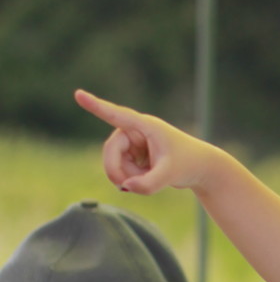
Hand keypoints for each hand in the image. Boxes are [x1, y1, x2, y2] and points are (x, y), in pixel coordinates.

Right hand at [74, 91, 215, 195]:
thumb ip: (149, 184)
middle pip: (111, 150)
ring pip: (114, 162)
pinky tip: (146, 179)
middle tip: (125, 187)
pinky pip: (121, 169)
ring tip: (149, 179)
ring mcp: (133, 142)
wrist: (200, 169)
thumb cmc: (188, 163)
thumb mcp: (170, 175)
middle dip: (116, 170)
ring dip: (126, 176)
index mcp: (146, 126)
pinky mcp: (133, 154)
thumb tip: (126, 186)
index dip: (96, 106)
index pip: (117, 114)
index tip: (78, 94)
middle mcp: (136, 131)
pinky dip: (130, 179)